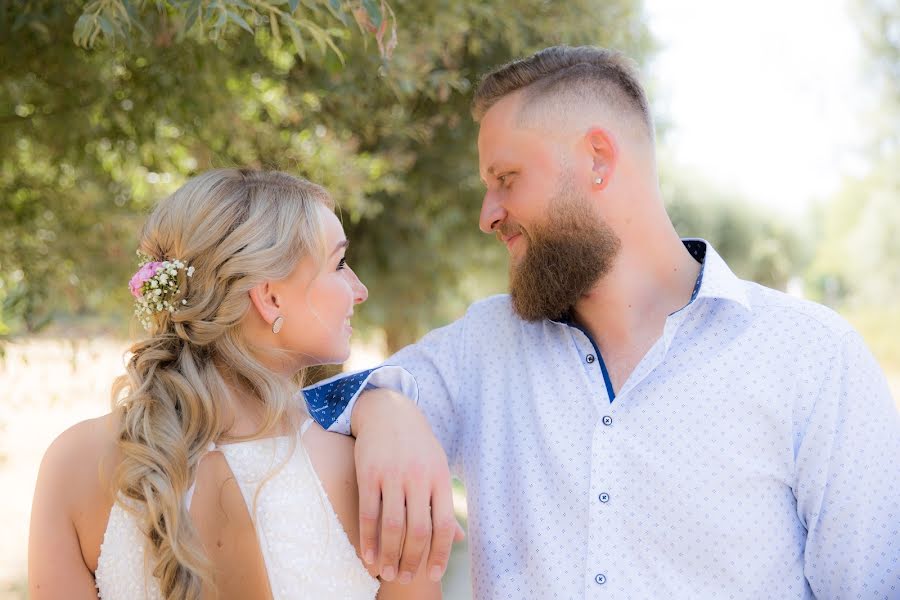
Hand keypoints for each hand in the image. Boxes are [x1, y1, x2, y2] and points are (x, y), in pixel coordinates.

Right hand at [352, 388, 464, 582]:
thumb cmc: (418, 446)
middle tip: (404, 578)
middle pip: (418, 529)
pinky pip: (369, 512)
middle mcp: (419, 477)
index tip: (434, 575)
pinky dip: (368, 538)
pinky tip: (368, 555)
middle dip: (412, 560)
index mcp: (439, 478)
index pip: (444, 524)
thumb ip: (445, 504)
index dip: (440, 553)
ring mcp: (393, 475)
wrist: (389, 411)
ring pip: (393, 525)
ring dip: (389, 554)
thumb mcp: (438, 468)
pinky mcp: (369, 473)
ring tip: (387, 572)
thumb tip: (459, 539)